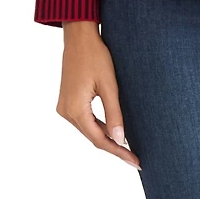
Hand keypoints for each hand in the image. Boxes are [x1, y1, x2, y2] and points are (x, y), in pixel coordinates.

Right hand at [56, 22, 140, 170]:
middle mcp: (66, 112)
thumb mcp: (109, 85)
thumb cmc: (95, 56)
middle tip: (135, 158)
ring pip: (88, 129)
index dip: (118, 152)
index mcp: (75, 110)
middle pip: (92, 137)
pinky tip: (112, 131)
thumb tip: (120, 140)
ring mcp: (64, 107)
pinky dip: (98, 126)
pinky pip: (84, 120)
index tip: (135, 161)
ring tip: (127, 148)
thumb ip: (114, 114)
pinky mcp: (67, 100)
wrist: (79, 36)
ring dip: (106, 138)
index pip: (99, 140)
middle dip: (114, 147)